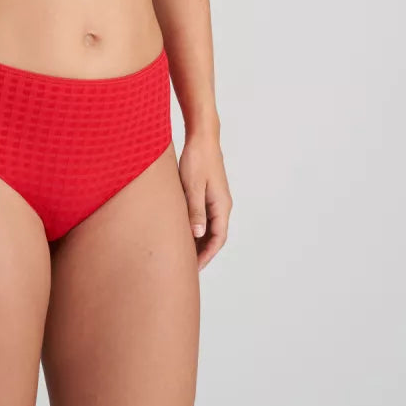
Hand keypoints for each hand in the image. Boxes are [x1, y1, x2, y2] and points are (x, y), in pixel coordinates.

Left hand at [178, 131, 231, 271]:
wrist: (202, 136)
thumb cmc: (197, 159)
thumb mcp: (193, 186)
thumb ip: (195, 210)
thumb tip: (197, 235)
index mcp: (222, 205)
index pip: (218, 238)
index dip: (206, 255)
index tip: (194, 269)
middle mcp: (222, 204)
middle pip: (215, 235)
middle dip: (202, 252)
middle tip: (186, 266)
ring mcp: (216, 198)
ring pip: (209, 226)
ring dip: (199, 240)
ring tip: (182, 253)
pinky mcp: (208, 192)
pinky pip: (204, 215)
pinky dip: (196, 226)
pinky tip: (182, 230)